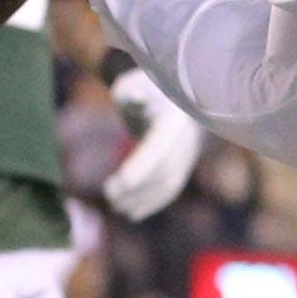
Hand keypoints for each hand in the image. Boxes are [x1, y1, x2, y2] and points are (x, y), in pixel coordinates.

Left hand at [103, 71, 204, 222]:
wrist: (171, 96)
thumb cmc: (145, 88)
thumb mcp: (134, 84)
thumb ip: (132, 92)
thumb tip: (136, 99)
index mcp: (174, 118)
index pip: (160, 147)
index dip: (143, 166)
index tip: (122, 181)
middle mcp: (186, 139)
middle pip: (164, 170)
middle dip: (137, 186)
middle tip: (109, 194)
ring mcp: (187, 154)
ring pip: (168, 183)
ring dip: (142, 199)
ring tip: (115, 206)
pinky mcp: (182, 165)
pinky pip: (170, 188)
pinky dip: (152, 202)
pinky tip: (131, 213)